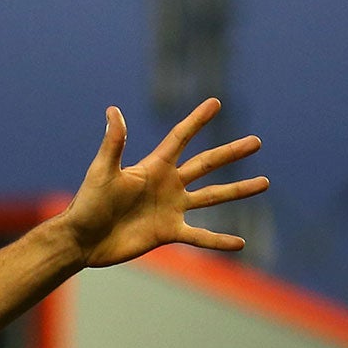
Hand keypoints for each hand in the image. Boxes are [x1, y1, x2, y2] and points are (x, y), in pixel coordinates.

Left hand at [60, 98, 268, 268]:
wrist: (82, 239)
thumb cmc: (88, 203)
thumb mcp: (103, 171)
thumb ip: (114, 143)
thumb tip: (113, 110)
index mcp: (154, 166)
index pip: (180, 138)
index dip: (197, 120)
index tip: (215, 103)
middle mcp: (167, 184)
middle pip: (206, 164)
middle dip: (231, 153)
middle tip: (256, 142)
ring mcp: (171, 208)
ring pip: (212, 196)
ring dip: (238, 190)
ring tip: (264, 182)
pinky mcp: (168, 232)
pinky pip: (200, 236)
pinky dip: (219, 241)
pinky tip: (240, 244)